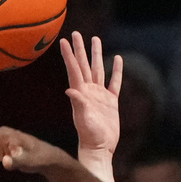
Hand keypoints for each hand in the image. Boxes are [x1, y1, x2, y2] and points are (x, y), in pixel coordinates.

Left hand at [60, 32, 122, 154]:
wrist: (100, 147)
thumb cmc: (90, 136)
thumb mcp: (83, 119)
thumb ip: (79, 104)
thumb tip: (71, 90)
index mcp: (80, 93)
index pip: (74, 70)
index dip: (69, 55)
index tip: (63, 41)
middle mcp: (88, 91)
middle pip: (84, 65)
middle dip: (80, 49)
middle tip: (76, 33)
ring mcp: (99, 95)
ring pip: (98, 70)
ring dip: (96, 55)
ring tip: (95, 40)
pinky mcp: (111, 102)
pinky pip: (114, 82)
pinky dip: (116, 71)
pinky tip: (117, 60)